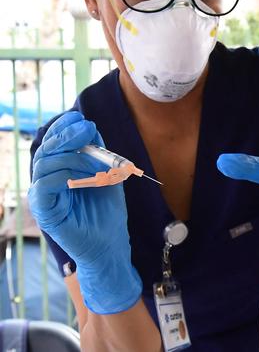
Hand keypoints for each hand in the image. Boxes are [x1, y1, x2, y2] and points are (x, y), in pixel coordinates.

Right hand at [29, 111, 141, 313]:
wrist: (110, 244)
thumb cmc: (107, 212)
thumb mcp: (107, 175)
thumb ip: (98, 154)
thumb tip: (91, 127)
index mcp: (58, 171)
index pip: (52, 143)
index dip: (63, 127)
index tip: (81, 118)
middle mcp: (46, 182)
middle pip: (46, 149)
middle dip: (67, 134)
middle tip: (87, 128)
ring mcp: (43, 196)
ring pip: (45, 164)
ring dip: (74, 156)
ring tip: (99, 162)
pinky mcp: (44, 211)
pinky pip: (45, 185)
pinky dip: (66, 175)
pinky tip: (88, 177)